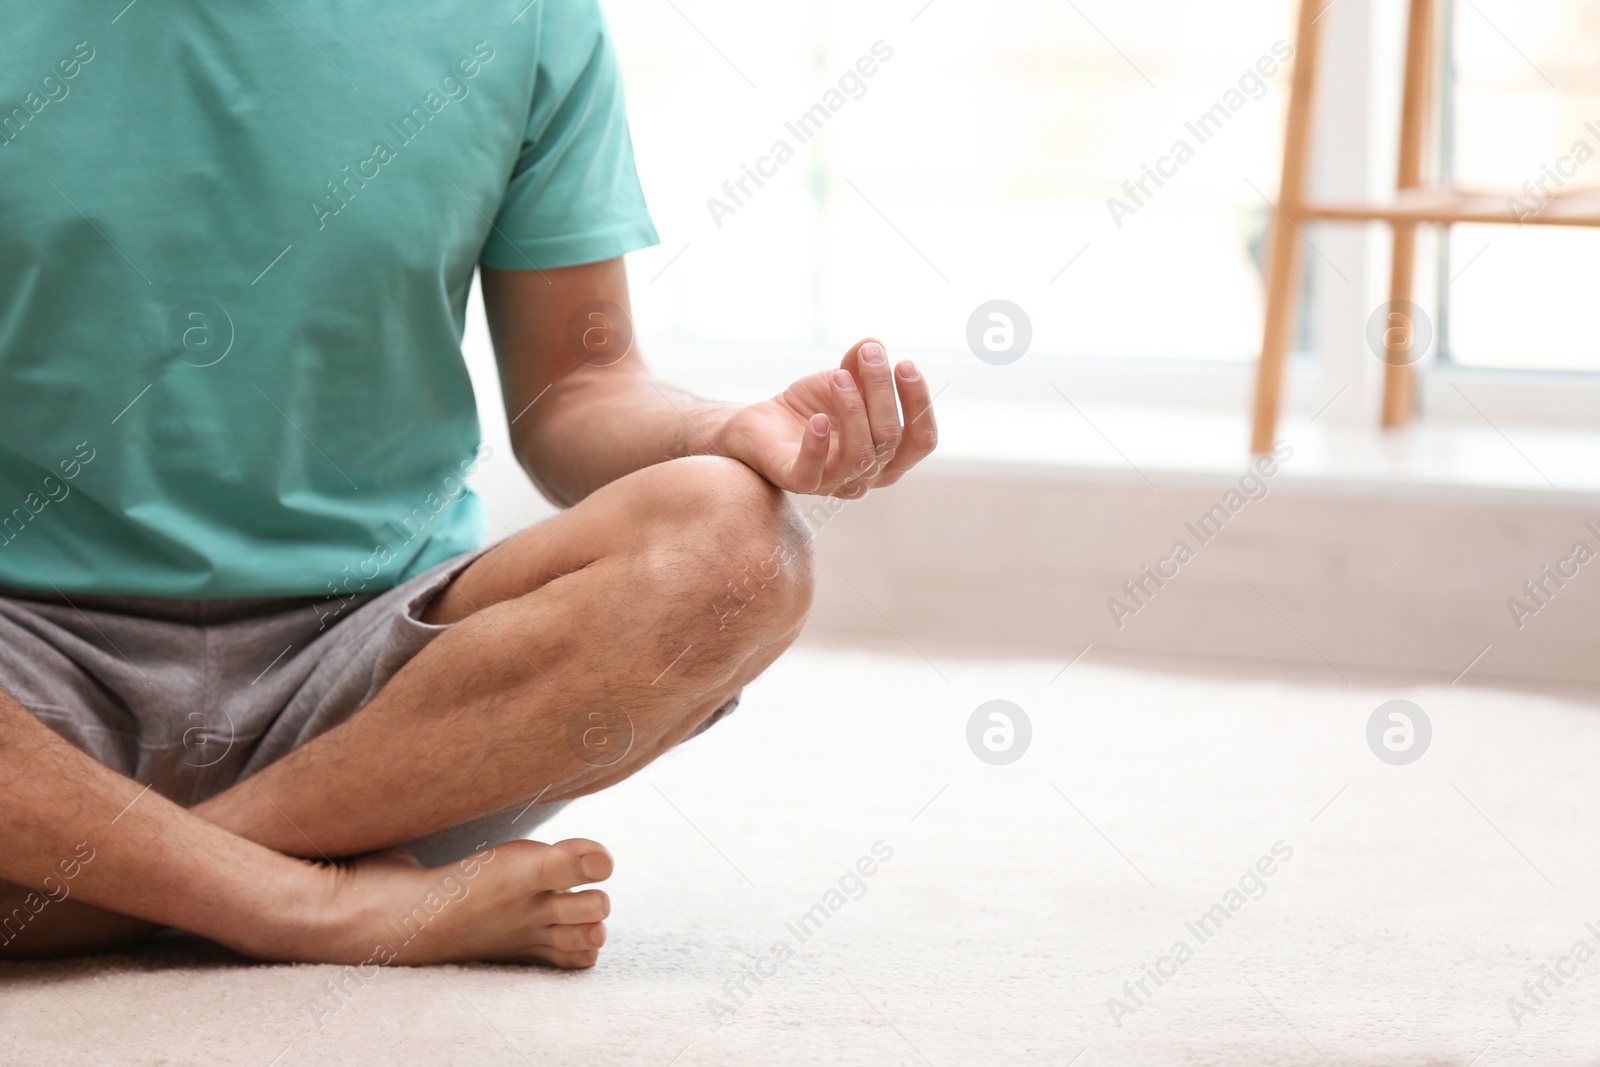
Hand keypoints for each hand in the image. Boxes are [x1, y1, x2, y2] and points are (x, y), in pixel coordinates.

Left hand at [712, 339, 937, 497]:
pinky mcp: (798, 482)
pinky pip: (812, 472)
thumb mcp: (843, 381)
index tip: (904, 363)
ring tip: (839, 376)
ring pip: (860, 455)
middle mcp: (867, 475)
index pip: (921, 440)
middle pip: (891, 439)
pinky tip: (816, 418)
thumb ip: (862, 366)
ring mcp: (834, 483)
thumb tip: (873, 343)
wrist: (762, 424)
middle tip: (869, 354)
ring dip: (853, 409)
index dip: (918, 403)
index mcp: (889, 457)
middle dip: (882, 391)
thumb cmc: (811, 408)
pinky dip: (817, 445)